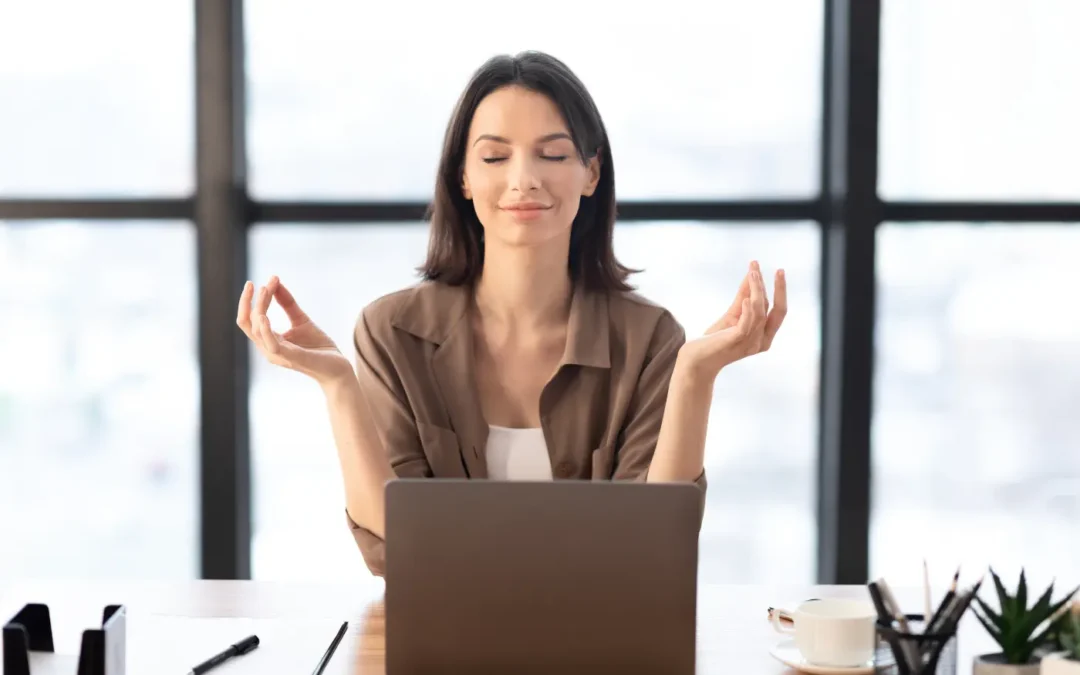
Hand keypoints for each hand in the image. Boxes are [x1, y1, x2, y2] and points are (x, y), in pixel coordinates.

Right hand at [236, 276, 353, 384]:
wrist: (337, 367)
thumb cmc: (318, 347)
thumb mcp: (301, 320)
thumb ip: (288, 303)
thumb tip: (275, 282)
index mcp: (269, 340)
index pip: (252, 318)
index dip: (256, 298)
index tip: (270, 279)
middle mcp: (268, 348)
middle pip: (248, 323)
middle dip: (247, 302)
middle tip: (255, 283)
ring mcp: (277, 354)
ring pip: (257, 330)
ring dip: (259, 308)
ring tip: (266, 290)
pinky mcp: (290, 357)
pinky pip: (271, 344)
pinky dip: (265, 329)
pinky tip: (264, 316)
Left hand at [677, 261, 786, 378]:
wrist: (696, 360)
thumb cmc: (714, 339)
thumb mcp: (733, 314)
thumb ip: (743, 296)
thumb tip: (752, 274)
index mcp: (764, 337)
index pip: (778, 311)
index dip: (779, 291)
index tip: (778, 271)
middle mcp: (762, 342)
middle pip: (778, 312)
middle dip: (780, 290)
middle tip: (780, 270)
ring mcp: (750, 344)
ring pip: (760, 313)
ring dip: (757, 290)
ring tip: (753, 273)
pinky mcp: (736, 342)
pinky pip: (747, 324)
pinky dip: (748, 310)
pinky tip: (746, 298)